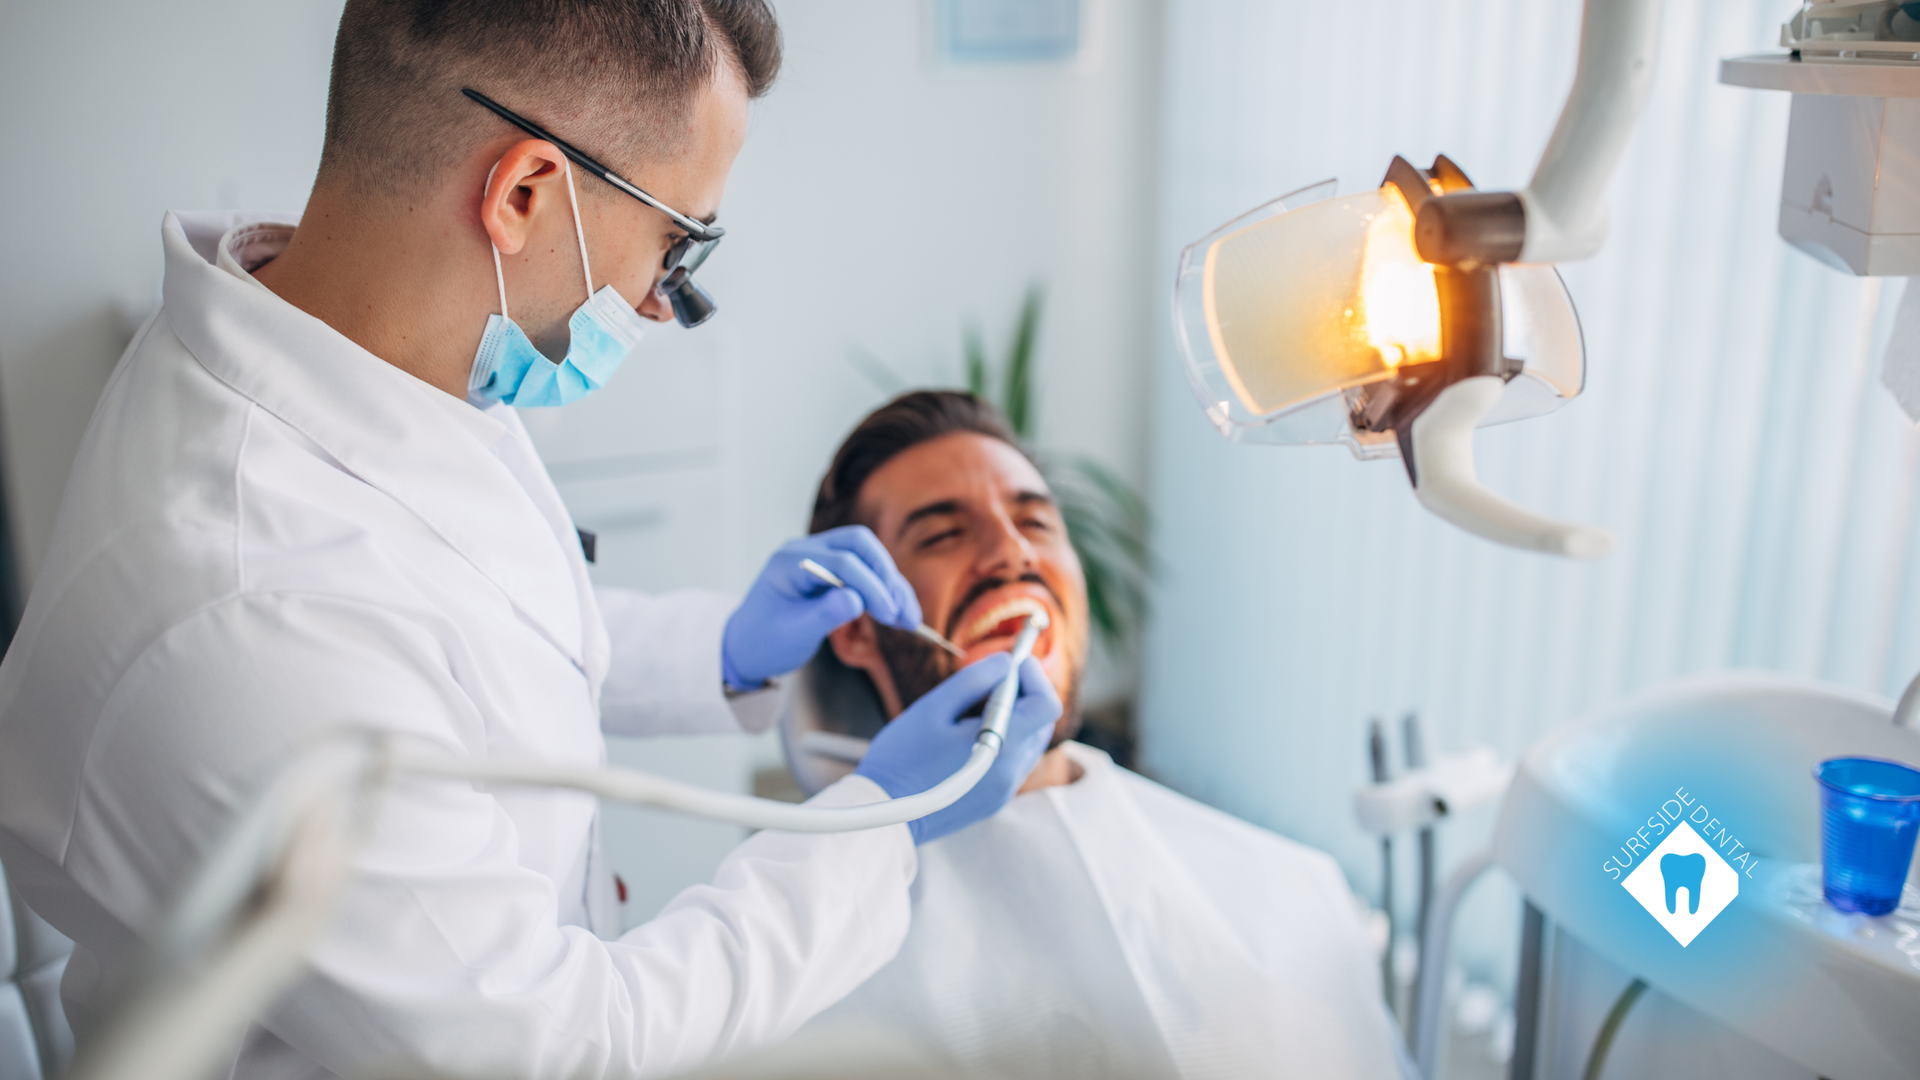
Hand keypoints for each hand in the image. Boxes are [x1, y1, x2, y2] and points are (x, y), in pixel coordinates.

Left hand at [722, 526, 920, 689]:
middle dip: (885, 576)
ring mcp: (819, 557)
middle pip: (859, 545)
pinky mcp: (831, 571)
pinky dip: (883, 590)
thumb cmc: (764, 641)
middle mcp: (805, 550)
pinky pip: (865, 571)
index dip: (870, 586)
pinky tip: (899, 613)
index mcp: (788, 561)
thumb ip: (824, 615)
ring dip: (890, 584)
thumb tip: (857, 600)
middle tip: (901, 611)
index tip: (889, 614)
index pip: (841, 562)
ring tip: (909, 619)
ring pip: (867, 556)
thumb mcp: (793, 633)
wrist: (746, 648)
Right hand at [856, 653, 1061, 844]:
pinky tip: (969, 737)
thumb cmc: (902, 757)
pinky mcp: (994, 801)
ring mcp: (1005, 790)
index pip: (1047, 705)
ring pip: (1029, 743)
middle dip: (1024, 695)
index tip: (1011, 664)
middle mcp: (1012, 772)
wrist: (884, 812)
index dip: (1034, 677)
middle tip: (991, 680)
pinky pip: (1013, 763)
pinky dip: (1004, 741)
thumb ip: (975, 680)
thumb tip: (1005, 663)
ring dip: (1014, 719)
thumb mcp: (934, 707)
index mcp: (1003, 747)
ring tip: (976, 709)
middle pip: (1041, 724)